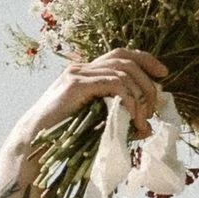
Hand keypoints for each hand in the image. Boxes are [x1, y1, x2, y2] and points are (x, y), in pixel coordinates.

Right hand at [14, 48, 167, 145]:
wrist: (34, 143)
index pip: (120, 54)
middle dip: (148, 80)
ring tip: (143, 120)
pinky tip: (132, 118)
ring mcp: (77, 74)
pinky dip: (129, 100)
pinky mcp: (75, 85)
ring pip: (123, 72)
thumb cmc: (63, 138)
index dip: (145, 59)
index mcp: (86, 73)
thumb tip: (149, 128)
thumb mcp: (98, 125)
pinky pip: (113, 84)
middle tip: (156, 107)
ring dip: (141, 95)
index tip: (164, 74)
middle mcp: (81, 68)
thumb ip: (121, 121)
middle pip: (125, 58)